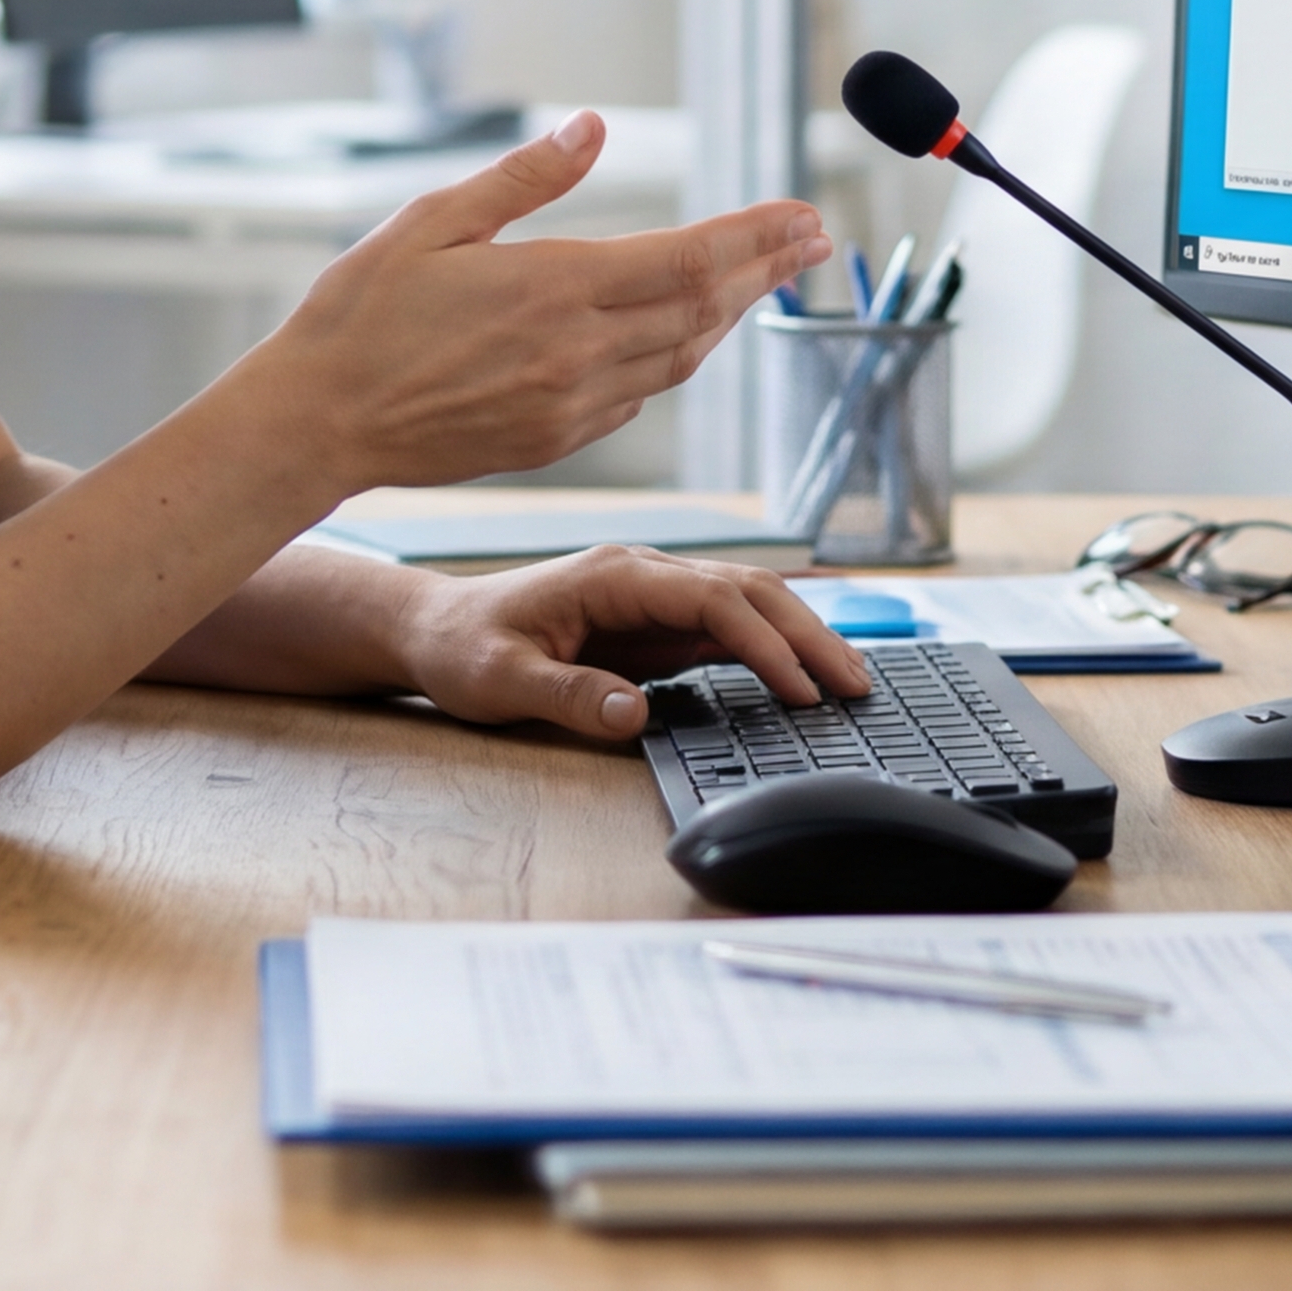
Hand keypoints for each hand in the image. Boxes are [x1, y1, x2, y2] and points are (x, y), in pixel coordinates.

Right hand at [204, 114, 830, 496]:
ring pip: (681, 358)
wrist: (316, 424)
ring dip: (730, 316)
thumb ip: (524, 178)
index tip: (803, 214)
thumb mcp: (431, 222)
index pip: (688, 259)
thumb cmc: (358, 314)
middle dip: (767, 271)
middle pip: (704, 309)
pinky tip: (683, 336)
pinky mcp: (554, 440)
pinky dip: (676, 358)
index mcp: (554, 289)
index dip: (757, 237)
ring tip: (765, 281)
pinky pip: (638, 394)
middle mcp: (577, 353)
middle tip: (814, 240)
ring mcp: (571, 405)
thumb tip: (592, 127)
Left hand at [392, 545, 874, 739]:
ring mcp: (653, 598)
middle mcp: (643, 576)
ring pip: (748, 604)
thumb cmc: (462, 647)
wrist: (434, 630)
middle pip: (748, 591)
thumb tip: (633, 715)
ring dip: (800, 638)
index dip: (764, 641)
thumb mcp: (499, 679)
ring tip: (850, 684)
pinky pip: (728, 629)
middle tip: (857, 687)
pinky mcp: (655, 625)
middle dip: (807, 635)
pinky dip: (773, 649)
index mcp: (613, 576)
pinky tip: (804, 677)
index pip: (712, 599)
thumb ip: (566, 694)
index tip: (800, 688)